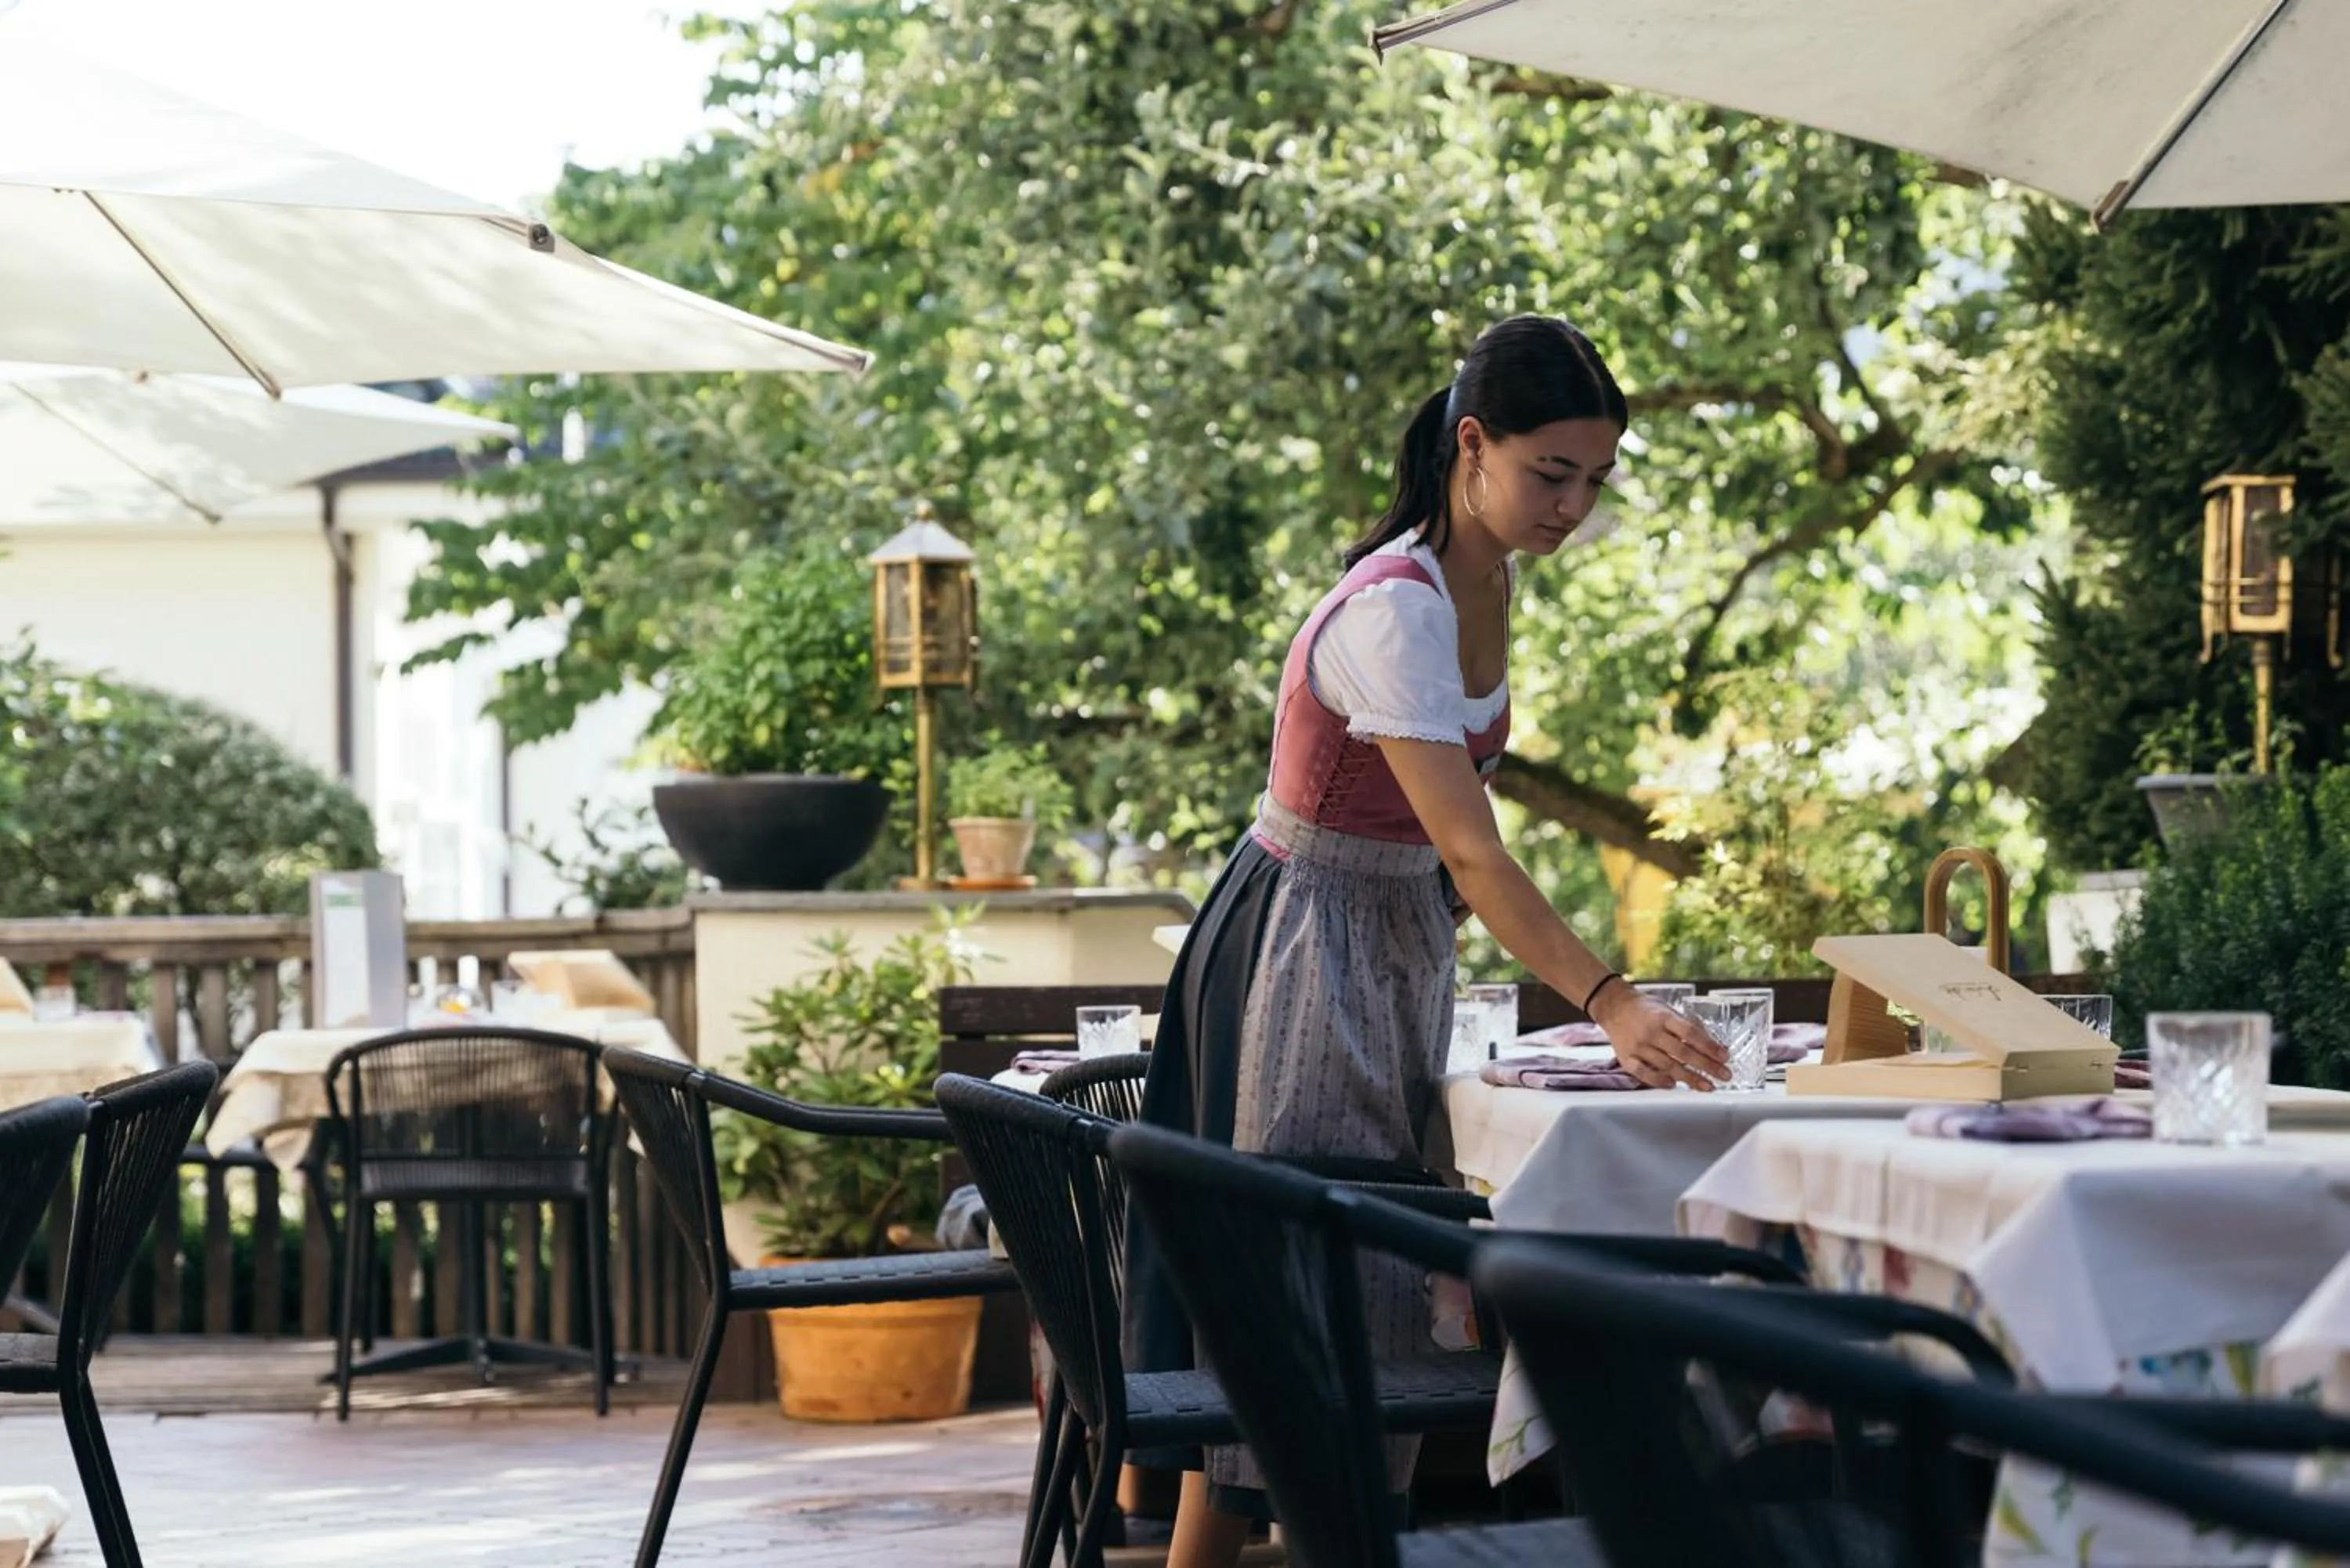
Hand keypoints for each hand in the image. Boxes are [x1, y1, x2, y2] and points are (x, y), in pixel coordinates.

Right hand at [1590, 982, 1728, 1090]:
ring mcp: (1638, 1046)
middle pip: (1683, 1052)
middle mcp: (1651, 1032)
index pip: (1690, 1033)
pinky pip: (1644, 1074)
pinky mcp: (1626, 1058)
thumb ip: (1686, 1025)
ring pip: (1667, 1066)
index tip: (1725, 1057)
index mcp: (1662, 1017)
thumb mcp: (1667, 1009)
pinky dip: (1659, 1081)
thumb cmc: (1644, 1008)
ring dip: (1690, 1078)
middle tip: (1724, 1076)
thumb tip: (1711, 1044)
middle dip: (1707, 1066)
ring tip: (1707, 1086)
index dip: (1709, 1046)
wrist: (1613, 1006)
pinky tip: (1673, 1085)